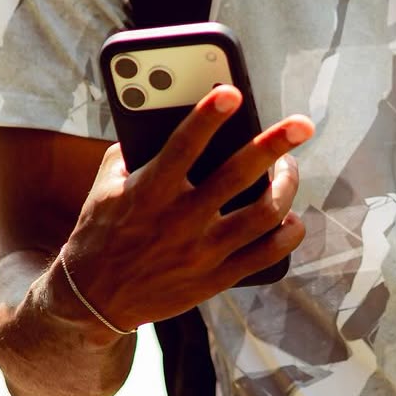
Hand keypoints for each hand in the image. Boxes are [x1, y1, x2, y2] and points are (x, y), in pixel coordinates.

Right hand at [59, 87, 313, 333]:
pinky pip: (265, 256)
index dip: (208, 116)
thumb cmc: (100, 232)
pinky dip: (287, 236)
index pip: (183, 145)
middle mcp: (179, 221)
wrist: (92, 302)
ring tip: (289, 168)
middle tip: (303, 125)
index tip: (232, 92)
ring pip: (262, 215)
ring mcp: (200, 253)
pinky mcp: (214, 279)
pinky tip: (292, 220)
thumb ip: (133, 150)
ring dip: (286, 187)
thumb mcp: (105, 186)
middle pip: (237, 176)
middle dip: (274, 146)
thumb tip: (160, 114)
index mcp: (148, 192)